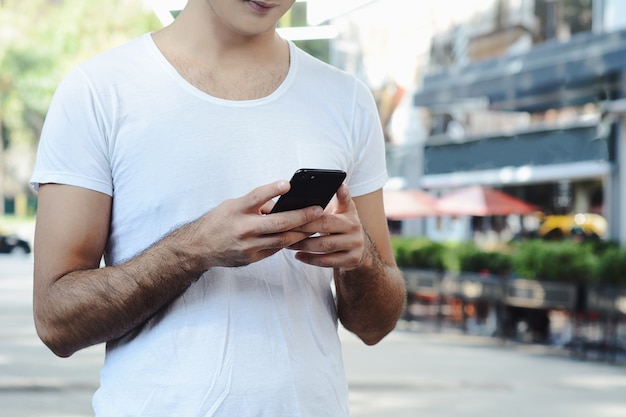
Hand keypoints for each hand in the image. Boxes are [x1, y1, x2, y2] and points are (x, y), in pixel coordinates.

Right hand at [184, 180, 323, 268]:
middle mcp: (243, 228)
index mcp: (236, 209)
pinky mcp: (251, 259)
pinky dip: (288, 242)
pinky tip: (300, 236)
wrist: (198, 248)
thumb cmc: (219, 221)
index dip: (273, 190)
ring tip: (316, 224)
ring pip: (282, 240)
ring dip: (301, 232)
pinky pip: (275, 249)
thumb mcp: (233, 206)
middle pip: (278, 223)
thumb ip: (256, 204)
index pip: (256, 197)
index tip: (288, 184)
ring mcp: (248, 246)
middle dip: (302, 216)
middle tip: (318, 210)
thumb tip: (283, 202)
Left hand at [287, 184, 367, 269]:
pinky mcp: (353, 259)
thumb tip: (313, 188)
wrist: (358, 249)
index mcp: (350, 212)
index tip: (338, 185)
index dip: (342, 193)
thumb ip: (331, 199)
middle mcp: (355, 227)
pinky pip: (328, 261)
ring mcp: (355, 244)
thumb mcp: (340, 211)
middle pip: (326, 225)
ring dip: (304, 245)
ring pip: (325, 245)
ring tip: (288, 243)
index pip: (345, 200)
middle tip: (286, 226)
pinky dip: (310, 259)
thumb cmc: (340, 225)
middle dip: (304, 226)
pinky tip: (298, 256)